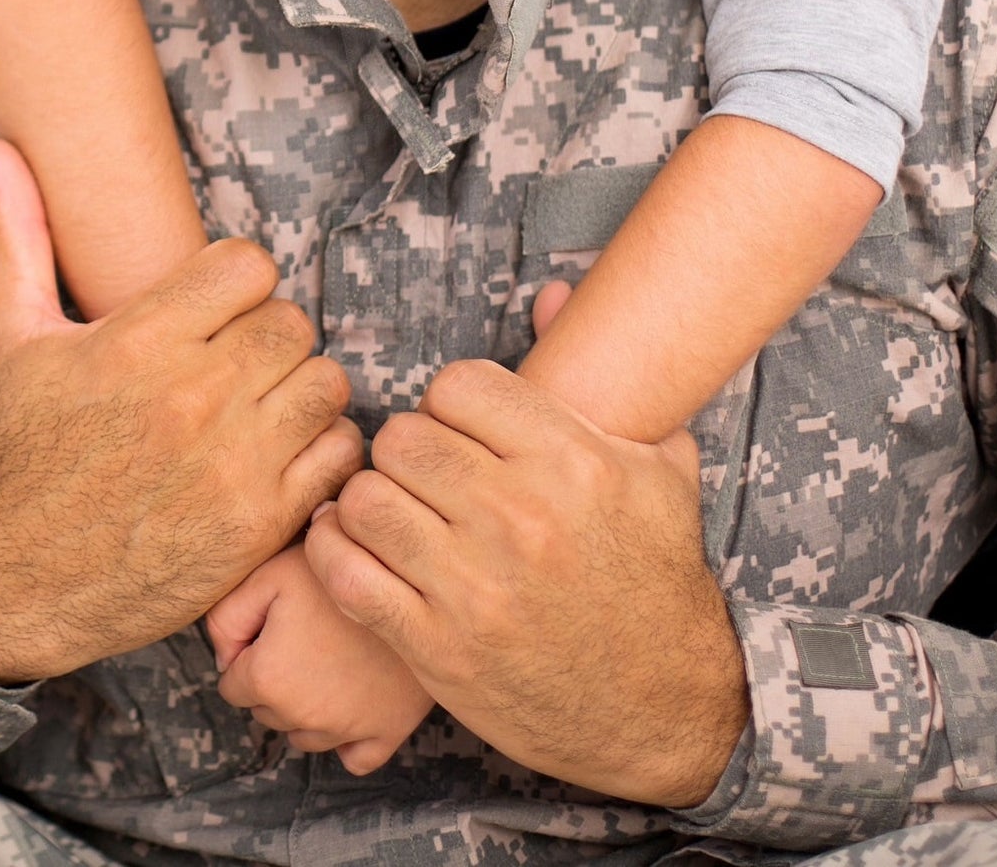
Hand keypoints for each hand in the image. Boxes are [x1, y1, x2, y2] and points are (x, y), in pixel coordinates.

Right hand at [0, 140, 363, 684]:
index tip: (214, 308)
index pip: (250, 265)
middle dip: (268, 334)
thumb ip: (19, 234)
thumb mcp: (10, 338)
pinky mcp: (257, 525)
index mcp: (137, 343)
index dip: (237, 281)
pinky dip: (320, 450)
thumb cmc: (14, 453)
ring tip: (257, 405)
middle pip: (293, 321)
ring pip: (325, 382)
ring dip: (300, 388)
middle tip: (234, 361)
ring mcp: (231, 465)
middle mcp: (191, 398)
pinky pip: (337, 453)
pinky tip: (276, 454)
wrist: (10, 584)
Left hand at [207, 542, 433, 773]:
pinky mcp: (388, 732)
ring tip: (331, 656)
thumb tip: (223, 659)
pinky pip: (356, 758)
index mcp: (269, 678)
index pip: (231, 684)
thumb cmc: (336, 570)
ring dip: (307, 707)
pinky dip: (349, 739)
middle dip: (277, 679)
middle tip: (306, 633)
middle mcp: (304, 716)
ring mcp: (348, 729)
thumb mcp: (268, 573)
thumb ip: (226, 617)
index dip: (250, 651)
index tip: (276, 623)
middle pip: (267, 712)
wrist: (413, 577)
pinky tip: (352, 701)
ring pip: (305, 735)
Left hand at [304, 360, 747, 806]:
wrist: (663, 705)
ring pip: (368, 498)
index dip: (450, 400)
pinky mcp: (438, 649)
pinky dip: (334, 552)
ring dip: (371, 499)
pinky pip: (346, 574)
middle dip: (408, 448)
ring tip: (392, 509)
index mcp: (571, 462)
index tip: (459, 427)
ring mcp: (474, 587)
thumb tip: (552, 291)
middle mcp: (519, 518)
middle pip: (405, 437)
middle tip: (423, 472)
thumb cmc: (657, 579)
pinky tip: (352, 546)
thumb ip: (603, 378)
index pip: (457, 385)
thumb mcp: (659, 468)